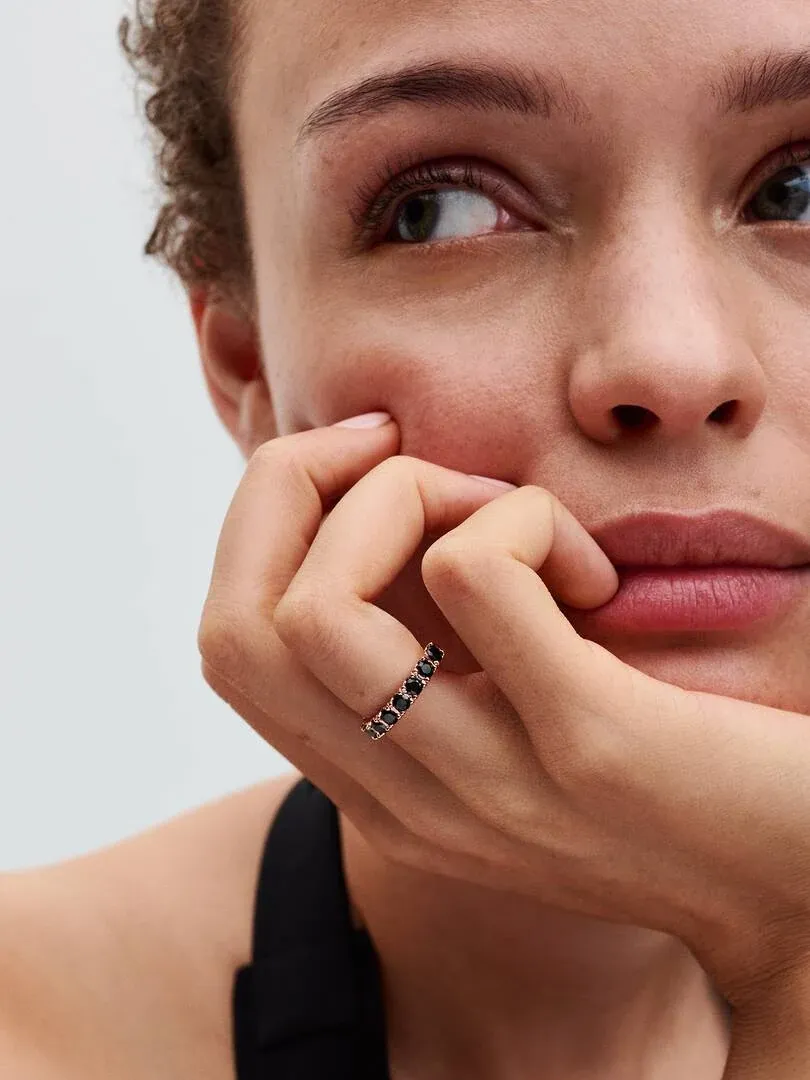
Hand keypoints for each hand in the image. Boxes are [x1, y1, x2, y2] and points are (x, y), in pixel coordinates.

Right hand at [198, 416, 809, 1013]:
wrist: (805, 888)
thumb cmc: (665, 781)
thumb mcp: (511, 726)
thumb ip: (433, 654)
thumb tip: (384, 508)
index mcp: (377, 791)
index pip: (227, 649)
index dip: (262, 521)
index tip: (362, 461)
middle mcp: (402, 799)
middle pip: (234, 628)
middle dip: (291, 487)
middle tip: (398, 449)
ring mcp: (484, 780)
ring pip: (319, 609)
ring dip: (404, 502)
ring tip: (508, 512)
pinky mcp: (584, 739)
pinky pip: (474, 578)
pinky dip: (521, 520)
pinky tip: (595, 571)